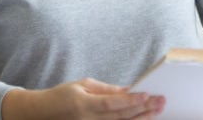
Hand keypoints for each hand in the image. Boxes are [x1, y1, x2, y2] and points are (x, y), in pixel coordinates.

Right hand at [2, 78, 164, 119]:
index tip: (147, 94)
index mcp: (84, 105)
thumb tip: (128, 89)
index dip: (130, 100)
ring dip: (140, 119)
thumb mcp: (82, 85)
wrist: (42, 114)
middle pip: (120, 117)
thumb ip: (106, 89)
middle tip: (160, 101)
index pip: (111, 104)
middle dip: (142, 109)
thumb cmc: (62, 96)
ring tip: (157, 111)